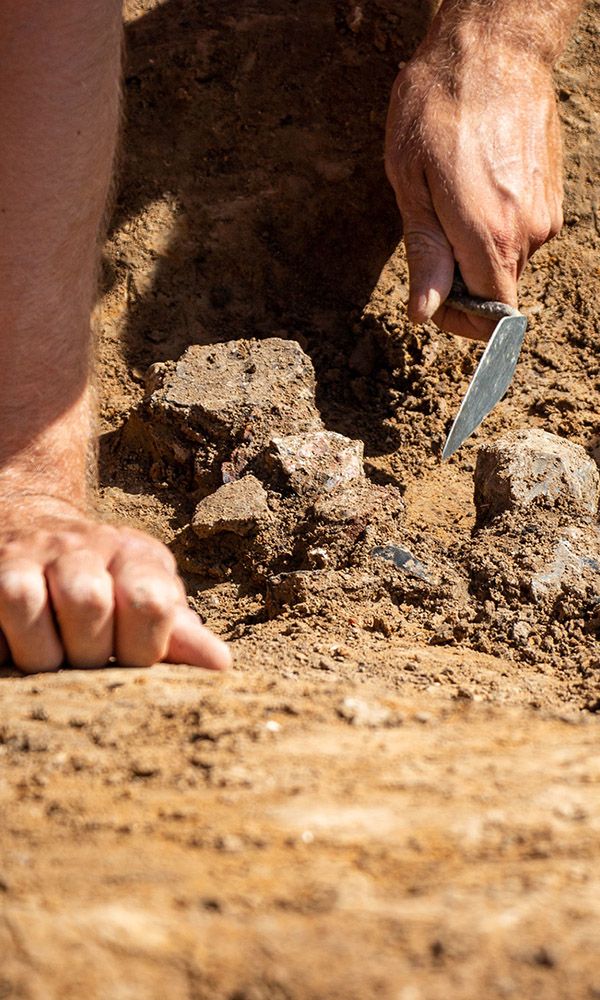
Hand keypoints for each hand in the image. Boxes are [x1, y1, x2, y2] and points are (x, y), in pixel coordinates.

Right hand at [0, 495, 230, 672]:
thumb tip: (220, 666)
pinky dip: (1, 648)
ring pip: (24, 600)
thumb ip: (178, 635)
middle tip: (87, 660)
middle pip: (87, 603)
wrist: (34, 528)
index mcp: (135, 557)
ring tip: (50, 659)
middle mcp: (82, 545)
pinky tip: (14, 649)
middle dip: (87, 652)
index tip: (132, 658)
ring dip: (38, 652)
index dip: (143, 648)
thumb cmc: (106, 584)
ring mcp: (28, 552)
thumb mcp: (146, 601)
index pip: (150, 601)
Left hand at [385, 42, 563, 338]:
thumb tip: (427, 312)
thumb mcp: (411, 183)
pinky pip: (521, 232)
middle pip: (498, 291)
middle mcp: (528, 234)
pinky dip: (495, 225)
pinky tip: (474, 185)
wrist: (496, 47)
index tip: (435, 304)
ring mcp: (546, 214)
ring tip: (450, 200)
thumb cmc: (440, 107)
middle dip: (463, 282)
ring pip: (508, 261)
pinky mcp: (553, 195)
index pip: (491, 318)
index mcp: (490, 238)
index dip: (461, 322)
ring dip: (477, 249)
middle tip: (430, 238)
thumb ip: (425, 255)